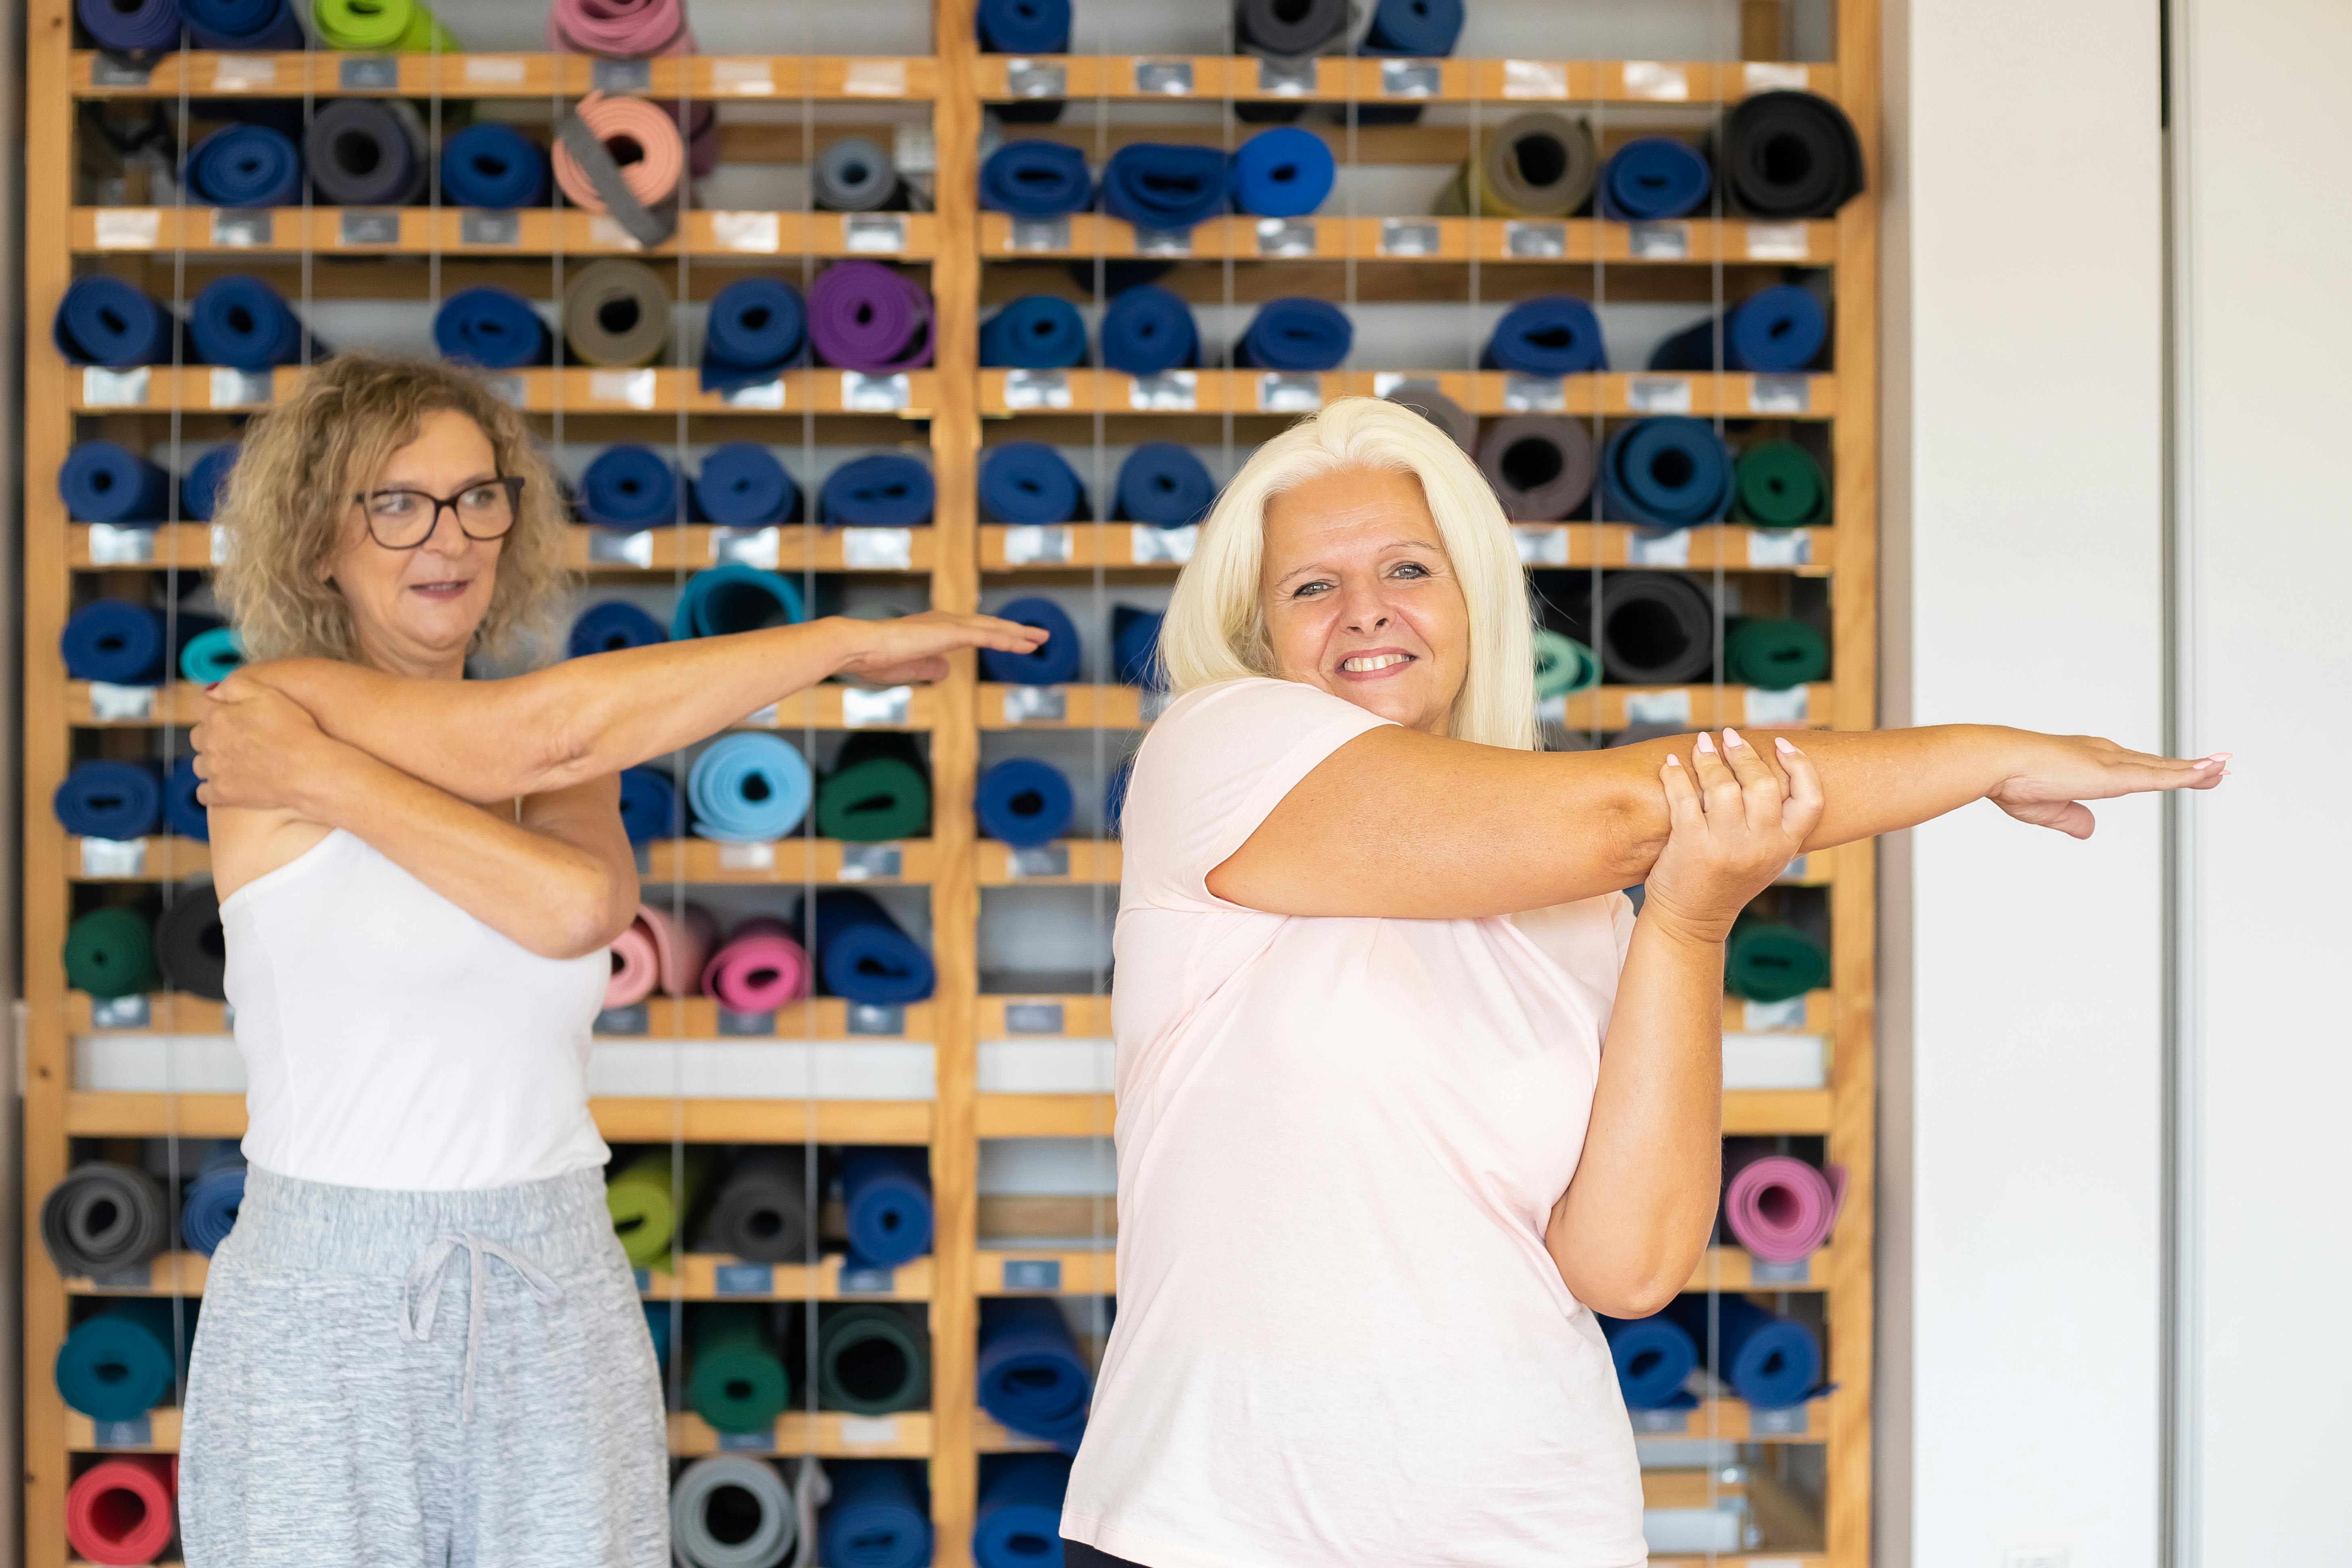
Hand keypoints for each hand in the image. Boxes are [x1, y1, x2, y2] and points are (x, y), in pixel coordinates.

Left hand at [188, 673, 337, 812]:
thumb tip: (211, 690)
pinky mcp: (222, 794)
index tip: (230, 712)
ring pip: (199, 764)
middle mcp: (210, 742)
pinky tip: (228, 784)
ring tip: (235, 763)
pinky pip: (203, 793)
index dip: (214, 706)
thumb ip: (235, 686)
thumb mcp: (269, 694)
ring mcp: (214, 770)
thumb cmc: (295, 730)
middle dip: (211, 735)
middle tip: (236, 739)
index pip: (200, 706)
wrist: (309, 770)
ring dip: (211, 762)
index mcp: (218, 716)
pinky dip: (212, 789)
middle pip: (197, 736)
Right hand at [830, 611, 1048, 685]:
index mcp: (935, 630)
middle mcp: (945, 622)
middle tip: (1040, 635)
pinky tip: (1023, 643)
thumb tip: (945, 671)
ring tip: (1041, 638)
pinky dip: (1005, 638)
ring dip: (1018, 633)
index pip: (974, 632)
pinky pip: (985, 635)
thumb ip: (930, 668)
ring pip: (992, 628)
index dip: (997, 636)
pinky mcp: (949, 632)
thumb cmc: (876, 659)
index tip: (1017, 641)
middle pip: (989, 626)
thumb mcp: (910, 669)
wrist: (858, 647)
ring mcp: (947, 625)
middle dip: (1015, 631)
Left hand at [1642, 728, 1825, 943]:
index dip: (1800, 766)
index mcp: (1785, 846)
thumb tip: (1768, 766)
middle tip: (1729, 737)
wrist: (1692, 922)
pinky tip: (1672, 763)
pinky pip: (1685, 797)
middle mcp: (1761, 846)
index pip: (1810, 800)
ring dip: (1709, 759)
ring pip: (1724, 786)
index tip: (1782, 743)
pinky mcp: (1692, 846)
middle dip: (1744, 754)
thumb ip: (1773, 822)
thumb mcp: (1765, 857)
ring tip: (1700, 746)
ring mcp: (1726, 847)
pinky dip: (1676, 775)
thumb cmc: (1727, 881)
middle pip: (1763, 784)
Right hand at [1987, 731, 2227, 838]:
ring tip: (2223, 767)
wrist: (2000, 764)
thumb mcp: (2047, 810)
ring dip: (2197, 769)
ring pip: (2165, 768)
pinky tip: (2211, 770)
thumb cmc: (2011, 782)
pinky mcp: (2115, 774)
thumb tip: (2090, 830)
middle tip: (2216, 766)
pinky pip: (2162, 776)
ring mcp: (2111, 763)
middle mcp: (2104, 756)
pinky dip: (2189, 774)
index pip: (2132, 768)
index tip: (2176, 772)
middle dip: (2188, 767)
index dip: (2159, 770)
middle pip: (2156, 764)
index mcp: (2086, 764)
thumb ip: (2072, 819)